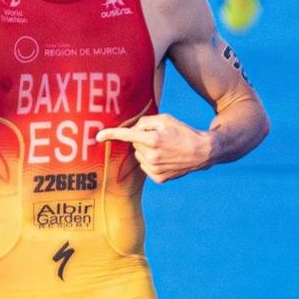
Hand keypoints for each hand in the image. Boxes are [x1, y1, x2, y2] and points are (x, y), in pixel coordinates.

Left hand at [96, 113, 212, 182]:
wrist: (201, 153)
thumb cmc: (183, 132)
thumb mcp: (166, 119)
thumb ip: (145, 122)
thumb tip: (132, 130)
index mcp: (153, 140)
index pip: (126, 136)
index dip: (110, 134)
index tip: (97, 137)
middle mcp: (151, 156)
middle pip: (134, 144)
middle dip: (141, 139)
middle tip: (158, 138)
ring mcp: (154, 169)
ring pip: (138, 156)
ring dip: (146, 151)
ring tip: (164, 149)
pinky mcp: (157, 179)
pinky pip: (145, 167)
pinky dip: (151, 162)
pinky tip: (165, 159)